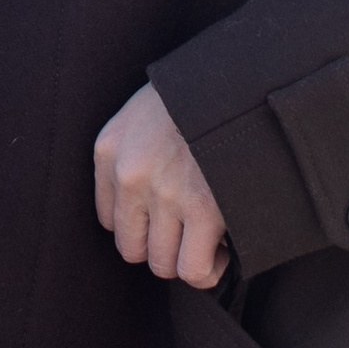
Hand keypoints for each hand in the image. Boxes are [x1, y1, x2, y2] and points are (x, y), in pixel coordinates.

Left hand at [93, 80, 230, 287]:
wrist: (238, 77)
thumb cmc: (198, 97)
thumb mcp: (146, 112)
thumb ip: (135, 152)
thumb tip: (147, 209)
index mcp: (110, 148)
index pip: (110, 219)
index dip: (144, 223)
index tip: (169, 214)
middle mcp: (130, 174)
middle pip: (133, 248)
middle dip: (164, 245)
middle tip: (191, 228)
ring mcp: (166, 193)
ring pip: (163, 264)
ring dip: (188, 256)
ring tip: (209, 234)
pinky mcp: (204, 209)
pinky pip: (194, 270)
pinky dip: (209, 268)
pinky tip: (222, 247)